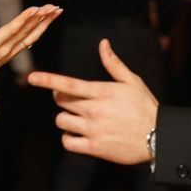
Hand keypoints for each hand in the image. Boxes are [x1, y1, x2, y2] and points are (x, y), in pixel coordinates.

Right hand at [0, 5, 61, 100]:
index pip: (13, 30)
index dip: (25, 19)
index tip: (36, 9)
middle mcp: (6, 48)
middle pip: (27, 31)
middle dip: (41, 18)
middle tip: (53, 6)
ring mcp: (11, 51)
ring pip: (32, 35)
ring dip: (44, 22)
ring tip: (56, 11)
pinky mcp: (13, 52)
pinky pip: (30, 39)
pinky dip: (39, 29)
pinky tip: (46, 22)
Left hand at [28, 39, 157, 164]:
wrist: (158, 137)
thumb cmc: (144, 106)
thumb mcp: (132, 81)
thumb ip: (113, 63)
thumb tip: (103, 43)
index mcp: (101, 92)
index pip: (68, 84)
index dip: (48, 80)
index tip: (32, 77)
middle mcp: (94, 110)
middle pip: (61, 102)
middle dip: (61, 98)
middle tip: (72, 100)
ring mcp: (93, 129)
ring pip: (62, 121)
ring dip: (66, 119)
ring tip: (79, 119)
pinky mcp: (94, 147)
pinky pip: (68, 142)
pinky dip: (69, 138)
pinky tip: (78, 134)